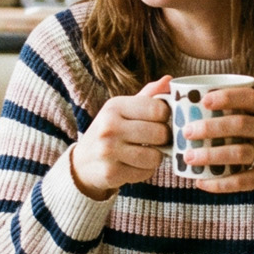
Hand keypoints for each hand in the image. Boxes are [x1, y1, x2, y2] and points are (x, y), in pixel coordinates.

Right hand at [70, 77, 171, 199]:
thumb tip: (169, 80)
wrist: (83, 162)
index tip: (159, 121)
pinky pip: (145, 172)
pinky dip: (145, 171)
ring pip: (155, 156)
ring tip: (145, 153)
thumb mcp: (123, 109)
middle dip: (164, 139)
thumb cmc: (110, 131)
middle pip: (160, 133)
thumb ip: (148, 96)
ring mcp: (108, 151)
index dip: (166, 117)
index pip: (158, 109)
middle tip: (156, 140)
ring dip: (155, 157)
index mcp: (115, 106)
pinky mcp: (111, 173)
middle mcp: (109, 126)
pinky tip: (134, 165)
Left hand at [182, 86, 253, 196]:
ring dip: (211, 155)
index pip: (252, 98)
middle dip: (211, 127)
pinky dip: (220, 183)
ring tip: (188, 157)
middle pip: (242, 125)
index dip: (228, 97)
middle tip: (187, 131)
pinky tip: (201, 181)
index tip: (204, 100)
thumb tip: (195, 104)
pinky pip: (243, 181)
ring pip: (240, 153)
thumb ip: (243, 111)